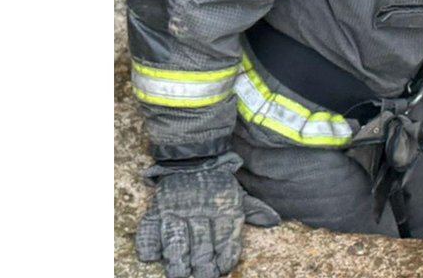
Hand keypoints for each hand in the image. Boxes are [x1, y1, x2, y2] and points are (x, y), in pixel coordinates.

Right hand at [135, 152, 279, 277]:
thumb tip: (274, 220)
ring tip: (179, 273)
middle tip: (202, 276)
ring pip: (176, 238)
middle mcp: (200, 211)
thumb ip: (254, 209)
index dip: (225, 257)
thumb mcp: (238, 194)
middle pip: (201, 244)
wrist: (193, 157)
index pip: (226, 238)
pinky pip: (149, 227)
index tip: (222, 270)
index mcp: (223, 209)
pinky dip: (149, 243)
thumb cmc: (218, 182)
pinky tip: (152, 256)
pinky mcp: (157, 208)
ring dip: (176, 259)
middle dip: (202, 264)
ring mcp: (177, 210)